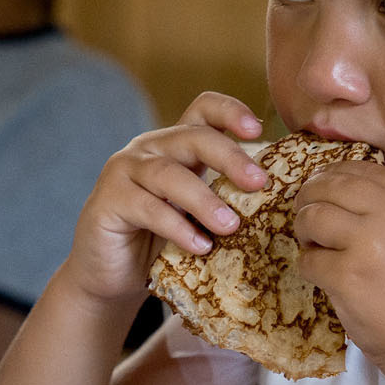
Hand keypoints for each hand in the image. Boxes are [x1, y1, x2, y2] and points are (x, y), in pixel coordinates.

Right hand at [55, 93, 266, 305]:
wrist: (111, 275)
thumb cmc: (161, 241)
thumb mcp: (197, 213)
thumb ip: (223, 196)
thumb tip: (276, 198)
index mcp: (175, 144)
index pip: (202, 109)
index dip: (230, 111)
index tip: (257, 130)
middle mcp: (148, 149)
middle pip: (191, 137)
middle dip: (229, 157)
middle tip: (258, 183)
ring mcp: (124, 171)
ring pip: (169, 174)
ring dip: (204, 199)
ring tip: (230, 225)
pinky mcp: (107, 201)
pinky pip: (147, 208)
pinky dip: (177, 228)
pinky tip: (200, 246)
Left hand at [291, 159, 384, 377]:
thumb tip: (350, 192)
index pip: (365, 169)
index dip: (336, 174)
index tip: (323, 186)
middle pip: (333, 185)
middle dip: (310, 196)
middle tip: (304, 212)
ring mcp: (370, 244)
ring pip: (314, 216)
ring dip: (304, 229)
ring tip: (312, 245)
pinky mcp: (347, 278)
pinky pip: (309, 260)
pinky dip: (309, 267)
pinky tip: (323, 277)